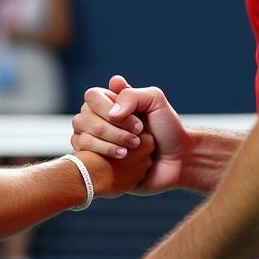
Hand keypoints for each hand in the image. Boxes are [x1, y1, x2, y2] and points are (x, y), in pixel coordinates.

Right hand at [72, 75, 189, 193]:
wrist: (177, 160)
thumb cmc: (168, 128)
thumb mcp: (155, 101)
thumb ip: (132, 96)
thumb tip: (110, 113)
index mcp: (109, 102)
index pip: (91, 97)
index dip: (109, 109)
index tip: (138, 123)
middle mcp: (98, 119)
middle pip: (83, 119)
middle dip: (112, 130)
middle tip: (137, 137)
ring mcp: (95, 141)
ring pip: (81, 138)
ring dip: (107, 144)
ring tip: (128, 151)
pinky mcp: (97, 162)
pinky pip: (83, 157)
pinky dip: (103, 155)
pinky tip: (122, 158)